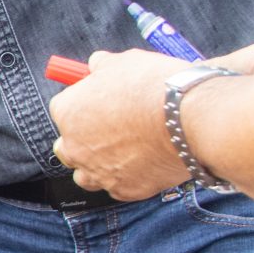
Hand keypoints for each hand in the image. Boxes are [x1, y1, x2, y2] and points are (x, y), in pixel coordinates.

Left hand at [48, 50, 192, 198]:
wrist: (189, 119)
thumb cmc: (156, 88)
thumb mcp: (124, 61)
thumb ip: (102, 65)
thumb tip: (97, 64)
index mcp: (67, 112)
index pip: (64, 109)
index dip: (84, 104)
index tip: (100, 102)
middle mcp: (75, 146)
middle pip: (68, 145)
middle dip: (84, 138)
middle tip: (111, 128)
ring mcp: (97, 172)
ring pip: (87, 174)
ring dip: (100, 163)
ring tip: (127, 150)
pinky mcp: (124, 190)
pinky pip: (119, 186)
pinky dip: (129, 177)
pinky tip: (146, 162)